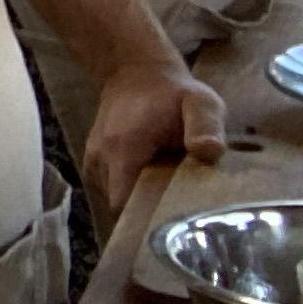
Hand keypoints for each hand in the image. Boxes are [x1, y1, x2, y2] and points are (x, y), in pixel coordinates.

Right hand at [79, 54, 224, 224]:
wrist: (136, 72)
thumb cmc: (173, 92)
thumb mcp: (200, 102)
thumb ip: (205, 125)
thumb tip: (208, 151)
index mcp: (123, 149)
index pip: (123, 205)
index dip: (146, 224)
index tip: (173, 231)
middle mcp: (100, 159)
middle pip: (120, 209)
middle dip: (148, 218)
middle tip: (181, 222)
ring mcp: (93, 161)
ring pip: (115, 202)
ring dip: (140, 206)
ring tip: (170, 202)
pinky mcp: (94, 164)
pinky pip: (111, 192)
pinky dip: (131, 195)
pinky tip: (154, 188)